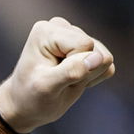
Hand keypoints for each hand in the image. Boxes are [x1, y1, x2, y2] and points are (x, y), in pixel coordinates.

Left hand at [0, 17, 115, 132]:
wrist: (26, 106)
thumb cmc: (31, 98)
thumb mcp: (46, 88)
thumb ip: (71, 71)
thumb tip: (99, 58)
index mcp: (47, 31)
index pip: (85, 45)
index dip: (75, 67)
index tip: (53, 77)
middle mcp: (61, 27)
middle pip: (96, 49)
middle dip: (81, 72)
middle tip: (58, 82)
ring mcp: (75, 36)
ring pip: (104, 57)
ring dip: (87, 76)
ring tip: (63, 81)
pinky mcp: (87, 48)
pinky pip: (106, 64)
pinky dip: (92, 78)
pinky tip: (73, 80)